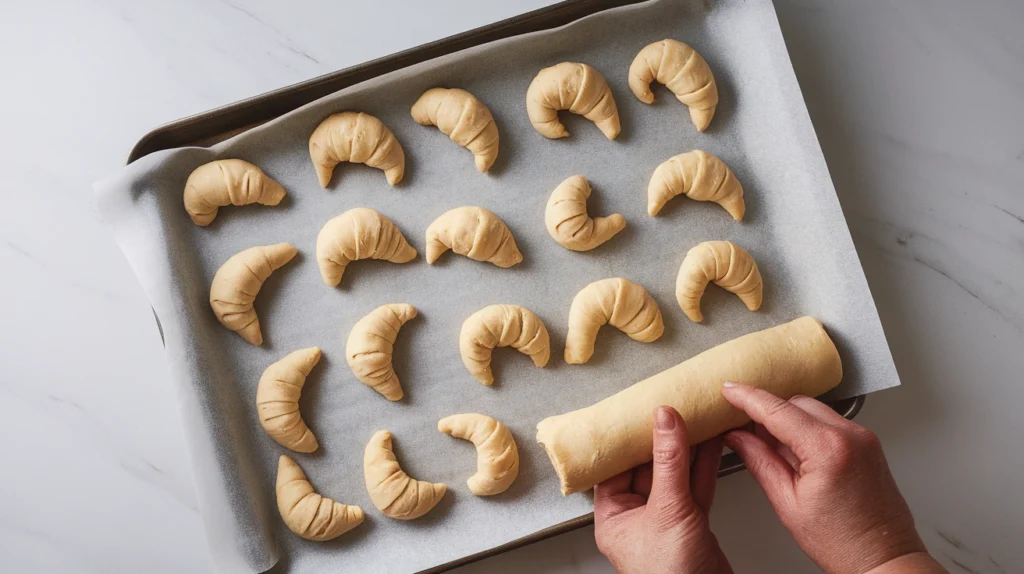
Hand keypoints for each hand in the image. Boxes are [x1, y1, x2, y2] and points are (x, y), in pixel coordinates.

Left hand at [594, 406, 731, 573]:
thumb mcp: (667, 510)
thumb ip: (668, 462)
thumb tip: (663, 421)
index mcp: (613, 517)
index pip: (615, 467)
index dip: (628, 439)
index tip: (640, 412)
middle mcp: (637, 519)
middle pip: (648, 468)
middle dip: (662, 440)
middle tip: (672, 408)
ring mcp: (666, 522)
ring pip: (675, 476)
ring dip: (687, 448)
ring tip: (695, 417)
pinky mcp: (693, 526)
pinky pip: (696, 488)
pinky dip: (704, 466)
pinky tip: (711, 444)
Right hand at [720, 383, 944, 573]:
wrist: (884, 559)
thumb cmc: (842, 542)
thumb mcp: (787, 503)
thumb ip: (759, 461)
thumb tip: (737, 438)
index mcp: (827, 449)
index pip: (777, 410)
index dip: (747, 397)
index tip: (729, 390)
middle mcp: (850, 436)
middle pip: (795, 403)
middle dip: (768, 412)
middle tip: (745, 430)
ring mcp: (863, 437)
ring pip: (813, 410)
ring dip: (789, 420)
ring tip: (775, 450)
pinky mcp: (868, 443)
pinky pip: (829, 422)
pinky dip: (808, 429)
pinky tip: (798, 454)